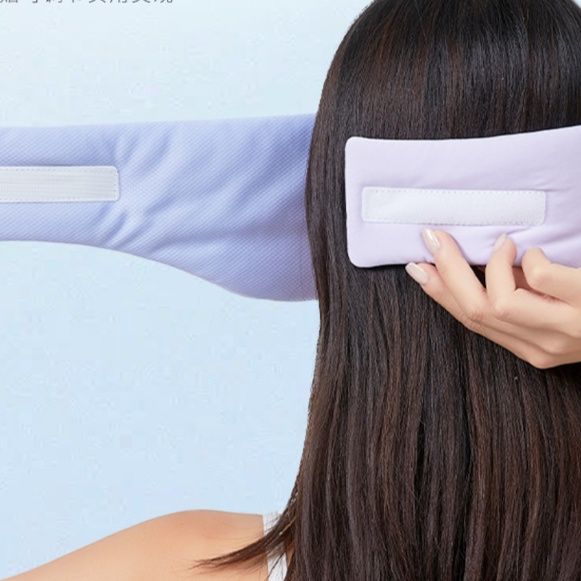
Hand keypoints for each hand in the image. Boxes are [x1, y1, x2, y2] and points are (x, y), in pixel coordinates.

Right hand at [404, 229, 580, 368]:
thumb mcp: (557, 313)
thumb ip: (523, 297)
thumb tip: (483, 265)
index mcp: (530, 348)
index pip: (470, 320)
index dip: (439, 292)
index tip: (418, 266)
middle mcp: (541, 347)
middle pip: (475, 311)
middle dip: (447, 271)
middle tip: (434, 238)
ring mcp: (563, 332)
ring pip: (496, 302)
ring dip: (491, 265)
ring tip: (505, 244)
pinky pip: (538, 277)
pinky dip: (529, 259)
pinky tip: (537, 252)